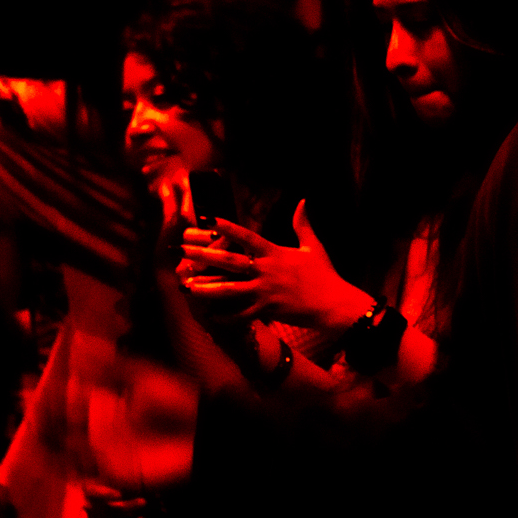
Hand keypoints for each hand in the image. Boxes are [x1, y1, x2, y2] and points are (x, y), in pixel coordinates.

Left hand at [177, 202, 372, 330]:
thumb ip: (303, 224)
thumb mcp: (314, 247)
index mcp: (275, 252)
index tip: (208, 219)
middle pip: (229, 261)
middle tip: (183, 250)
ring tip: (187, 286)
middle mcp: (267, 270)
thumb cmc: (325, 275)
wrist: (335, 304)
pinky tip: (209, 316)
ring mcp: (265, 291)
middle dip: (204, 255)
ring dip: (206, 287)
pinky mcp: (267, 310)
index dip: (227, 227)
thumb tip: (303, 201)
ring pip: (229, 289)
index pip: (247, 236)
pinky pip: (240, 314)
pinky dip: (224, 316)